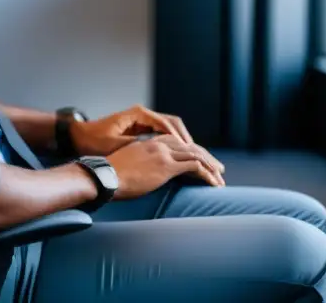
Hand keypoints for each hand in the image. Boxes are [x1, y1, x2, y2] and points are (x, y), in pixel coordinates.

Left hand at [69, 104, 194, 155]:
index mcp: (138, 114)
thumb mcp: (114, 144)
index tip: (192, 154)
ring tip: (196, 158)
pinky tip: (181, 158)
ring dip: (183, 143)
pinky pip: (163, 134)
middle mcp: (143, 114)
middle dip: (188, 140)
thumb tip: (157, 150)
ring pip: (170, 129)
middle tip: (201, 156)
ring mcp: (143, 121)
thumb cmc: (93, 141)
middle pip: (174, 124)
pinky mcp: (141, 129)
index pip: (167, 124)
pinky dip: (174, 144)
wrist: (79, 137)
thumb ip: (136, 146)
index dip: (181, 140)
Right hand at [106, 134, 224, 199]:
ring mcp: (163, 154)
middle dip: (206, 157)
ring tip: (220, 178)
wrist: (105, 176)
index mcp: (148, 142)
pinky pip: (195, 167)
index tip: (198, 161)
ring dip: (210, 166)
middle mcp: (158, 144)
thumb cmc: (110, 175)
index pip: (175, 141)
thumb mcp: (126, 162)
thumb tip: (143, 172)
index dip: (190, 151)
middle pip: (189, 147)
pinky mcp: (167, 167)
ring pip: (195, 155)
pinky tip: (214, 183)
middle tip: (217, 168)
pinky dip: (207, 174)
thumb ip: (139, 162)